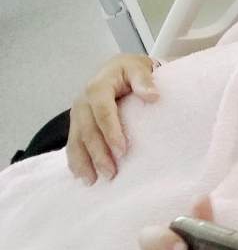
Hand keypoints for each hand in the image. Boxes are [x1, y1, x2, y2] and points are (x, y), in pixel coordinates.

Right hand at [68, 53, 157, 183]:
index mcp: (98, 87)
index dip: (111, 132)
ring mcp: (77, 113)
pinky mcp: (76, 123)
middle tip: (111, 173)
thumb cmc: (131, 70)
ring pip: (76, 140)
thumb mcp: (139, 68)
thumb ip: (144, 80)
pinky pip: (72, 143)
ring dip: (84, 161)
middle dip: (98, 153)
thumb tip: (153, 95)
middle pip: (88, 130)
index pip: (103, 111)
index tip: (123, 151)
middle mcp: (83, 101)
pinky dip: (75, 160)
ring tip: (93, 181)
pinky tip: (82, 175)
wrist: (118, 69)